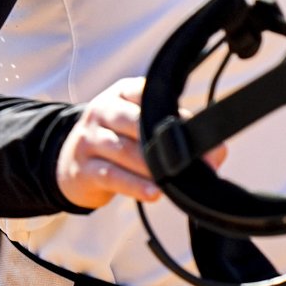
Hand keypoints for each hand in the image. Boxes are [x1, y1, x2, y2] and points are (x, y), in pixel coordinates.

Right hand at [55, 76, 225, 210]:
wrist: (68, 161)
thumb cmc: (116, 139)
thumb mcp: (137, 125)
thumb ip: (174, 131)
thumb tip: (216, 151)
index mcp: (122, 92)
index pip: (149, 94)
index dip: (175, 112)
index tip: (197, 131)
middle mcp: (104, 110)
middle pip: (136, 123)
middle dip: (166, 143)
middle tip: (193, 160)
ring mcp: (90, 138)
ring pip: (125, 150)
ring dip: (153, 167)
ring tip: (175, 179)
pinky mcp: (84, 168)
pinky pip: (112, 175)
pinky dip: (134, 185)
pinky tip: (154, 193)